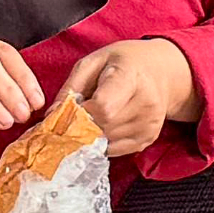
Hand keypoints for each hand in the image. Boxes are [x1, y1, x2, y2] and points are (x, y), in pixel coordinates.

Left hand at [62, 36, 200, 156]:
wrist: (161, 72)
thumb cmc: (123, 62)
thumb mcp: (93, 61)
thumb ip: (71, 86)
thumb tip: (52, 116)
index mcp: (131, 77)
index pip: (103, 107)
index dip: (81, 113)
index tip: (72, 108)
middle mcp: (146, 103)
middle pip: (102, 127)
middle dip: (81, 125)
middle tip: (75, 115)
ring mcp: (149, 124)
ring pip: (106, 142)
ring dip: (91, 135)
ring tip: (91, 118)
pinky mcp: (148, 139)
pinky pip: (115, 150)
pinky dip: (102, 142)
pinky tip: (103, 126)